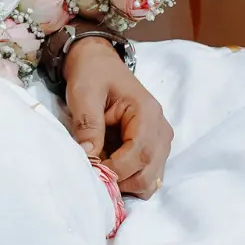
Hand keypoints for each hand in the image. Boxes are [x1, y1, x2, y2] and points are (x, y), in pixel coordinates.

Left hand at [64, 35, 171, 197]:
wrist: (97, 62)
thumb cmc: (92, 74)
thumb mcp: (84, 93)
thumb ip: (88, 124)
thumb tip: (88, 156)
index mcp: (148, 113)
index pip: (140, 153)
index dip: (116, 168)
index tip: (92, 170)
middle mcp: (161, 131)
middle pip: (149, 174)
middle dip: (120, 180)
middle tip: (93, 173)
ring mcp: (160, 142)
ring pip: (149, 181)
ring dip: (125, 182)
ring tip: (100, 167)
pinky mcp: (153, 149)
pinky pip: (146, 176)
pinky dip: (128, 179)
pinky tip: (108, 165)